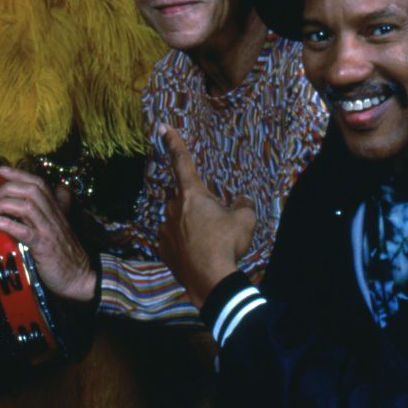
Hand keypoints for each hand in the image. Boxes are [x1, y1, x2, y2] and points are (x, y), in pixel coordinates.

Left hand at [0, 168, 96, 301]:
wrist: (80, 277)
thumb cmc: (65, 253)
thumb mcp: (58, 227)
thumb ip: (48, 212)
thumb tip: (30, 199)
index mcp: (56, 209)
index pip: (39, 183)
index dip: (19, 173)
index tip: (1, 169)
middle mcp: (54, 216)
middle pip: (31, 190)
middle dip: (8, 187)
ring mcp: (49, 231)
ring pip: (27, 207)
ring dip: (4, 204)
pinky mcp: (44, 247)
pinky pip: (25, 232)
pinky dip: (8, 224)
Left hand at [156, 124, 255, 307]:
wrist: (211, 280)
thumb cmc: (227, 244)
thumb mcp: (245, 219)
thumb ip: (242, 203)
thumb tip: (240, 200)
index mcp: (192, 194)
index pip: (182, 161)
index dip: (173, 142)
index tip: (162, 126)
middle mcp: (173, 208)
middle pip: (186, 199)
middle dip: (198, 207)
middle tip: (216, 225)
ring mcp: (165, 229)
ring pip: (179, 220)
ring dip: (191, 227)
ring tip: (209, 244)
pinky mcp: (163, 248)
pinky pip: (174, 240)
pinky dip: (185, 244)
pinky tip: (198, 255)